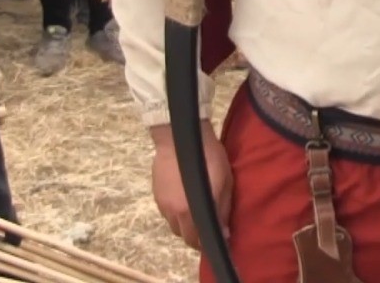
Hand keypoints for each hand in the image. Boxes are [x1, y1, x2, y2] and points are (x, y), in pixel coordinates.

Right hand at [151, 121, 233, 250]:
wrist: (179, 135)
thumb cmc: (208, 156)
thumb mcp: (224, 182)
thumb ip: (223, 210)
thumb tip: (224, 233)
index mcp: (191, 211)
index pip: (197, 241)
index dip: (207, 244)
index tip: (216, 240)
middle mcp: (173, 212)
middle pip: (183, 236)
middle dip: (196, 236)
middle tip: (207, 226)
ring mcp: (162, 204)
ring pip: (173, 226)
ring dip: (184, 225)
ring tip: (195, 212)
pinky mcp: (155, 194)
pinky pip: (166, 213)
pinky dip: (175, 213)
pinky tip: (183, 201)